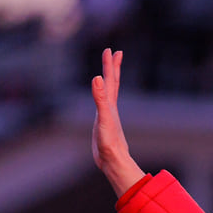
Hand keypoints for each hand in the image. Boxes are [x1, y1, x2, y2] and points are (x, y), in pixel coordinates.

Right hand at [91, 47, 145, 197]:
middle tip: (114, 52)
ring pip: (109, 94)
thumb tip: (98, 77)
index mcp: (110, 105)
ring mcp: (108, 116)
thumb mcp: (103, 118)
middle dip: (112, 68)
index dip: (110, 65)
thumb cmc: (109, 142)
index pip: (111, 80)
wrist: (114, 162)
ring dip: (109, 81)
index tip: (112, 50)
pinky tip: (102, 100)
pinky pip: (103, 106)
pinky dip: (102, 98)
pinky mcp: (104, 125)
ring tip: (108, 73)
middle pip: (112, 84)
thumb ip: (100, 98)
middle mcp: (110, 108)